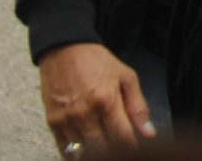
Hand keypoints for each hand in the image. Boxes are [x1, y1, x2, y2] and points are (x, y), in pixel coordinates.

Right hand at [39, 43, 153, 150]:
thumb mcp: (127, 78)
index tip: (137, 148)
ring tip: (106, 148)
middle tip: (122, 149)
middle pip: (103, 149)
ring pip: (83, 153)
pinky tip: (88, 150)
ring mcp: (66, 120)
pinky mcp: (52, 123)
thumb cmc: (99, 63)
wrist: (64, 50)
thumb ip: (138, 107)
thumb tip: (149, 134)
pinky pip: (64, 150)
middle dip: (116, 153)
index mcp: (107, 101)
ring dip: (97, 154)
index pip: (123, 138)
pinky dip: (77, 155)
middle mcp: (85, 114)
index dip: (132, 148)